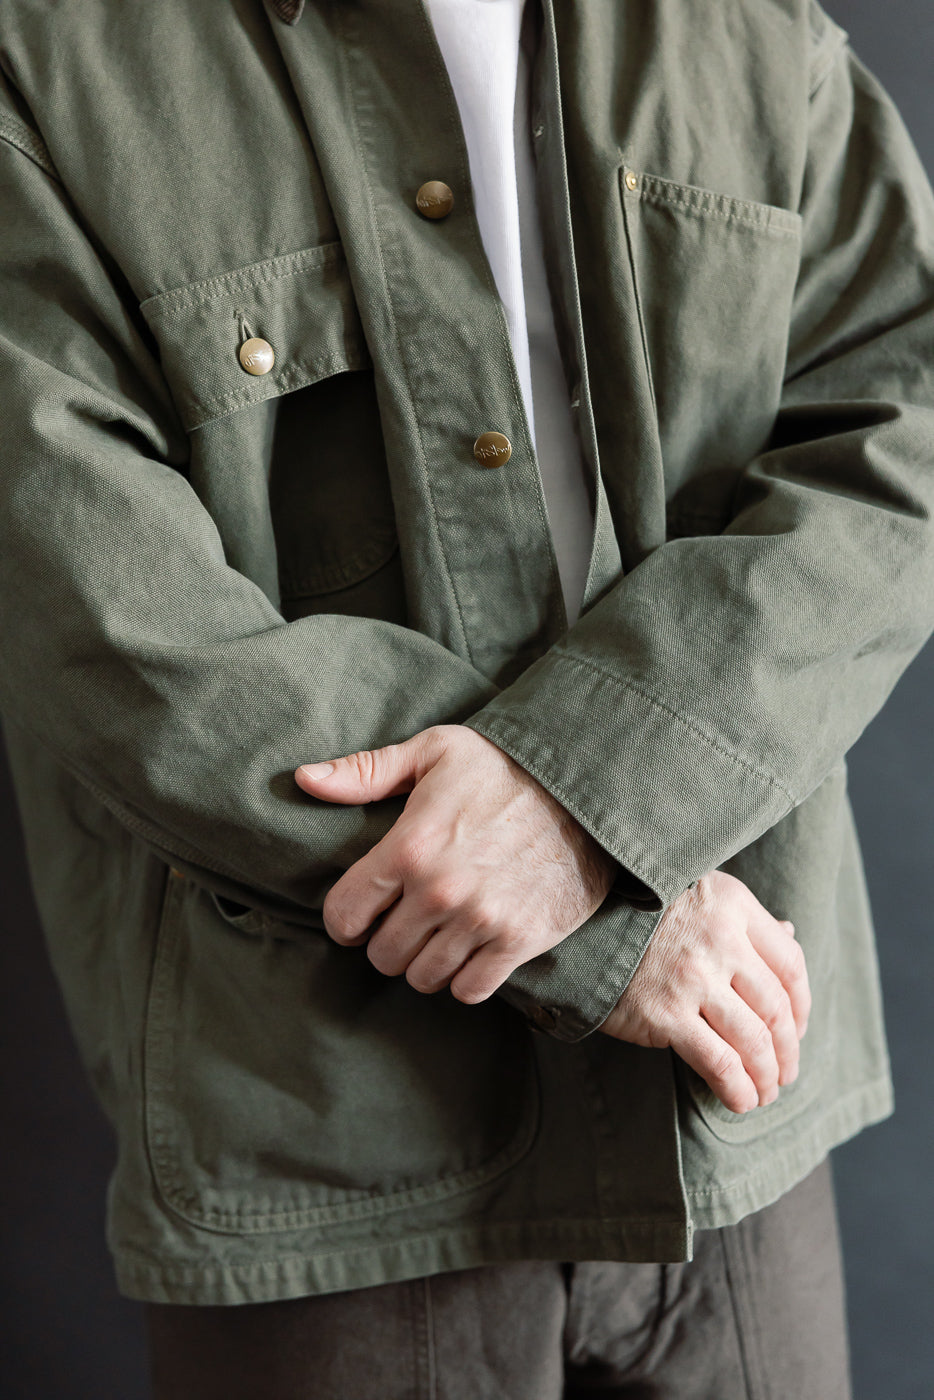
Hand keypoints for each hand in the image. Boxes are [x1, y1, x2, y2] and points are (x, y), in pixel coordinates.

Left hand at [294, 724, 616, 1002]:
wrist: (589, 788)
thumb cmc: (505, 765)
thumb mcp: (433, 751)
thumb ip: (365, 771)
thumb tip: (305, 780)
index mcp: (409, 846)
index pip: (344, 914)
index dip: (346, 918)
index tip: (361, 913)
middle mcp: (439, 891)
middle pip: (382, 954)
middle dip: (387, 941)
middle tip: (406, 921)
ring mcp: (480, 920)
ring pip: (422, 978)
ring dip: (424, 962)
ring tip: (438, 937)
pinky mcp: (518, 941)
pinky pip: (469, 990)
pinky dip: (464, 978)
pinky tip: (471, 951)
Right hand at [600, 871, 810, 1113]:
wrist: (578, 924)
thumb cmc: (641, 912)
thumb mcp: (700, 896)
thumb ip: (743, 920)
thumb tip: (790, 934)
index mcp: (734, 906)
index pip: (790, 964)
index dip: (802, 1006)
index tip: (797, 1030)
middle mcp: (721, 941)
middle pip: (776, 1009)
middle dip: (787, 1051)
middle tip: (785, 1073)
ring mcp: (694, 979)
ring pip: (753, 1040)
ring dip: (766, 1076)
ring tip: (765, 1093)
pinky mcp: (666, 1014)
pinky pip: (719, 1062)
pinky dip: (737, 1088)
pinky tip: (741, 1100)